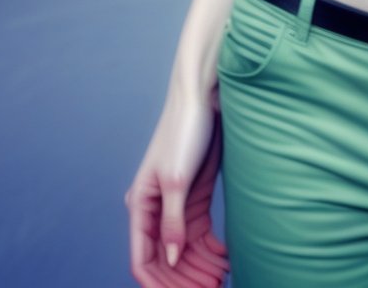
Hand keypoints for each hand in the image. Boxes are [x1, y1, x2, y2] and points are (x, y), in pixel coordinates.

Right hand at [127, 91, 228, 286]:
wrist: (204, 98)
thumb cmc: (184, 131)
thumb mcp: (177, 180)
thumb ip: (172, 221)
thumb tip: (170, 259)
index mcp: (141, 206)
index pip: (143, 259)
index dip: (159, 284)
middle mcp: (156, 210)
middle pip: (166, 259)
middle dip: (184, 279)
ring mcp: (176, 204)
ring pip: (184, 250)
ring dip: (200, 268)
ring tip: (222, 280)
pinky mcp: (194, 197)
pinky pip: (199, 234)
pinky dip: (211, 250)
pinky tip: (226, 259)